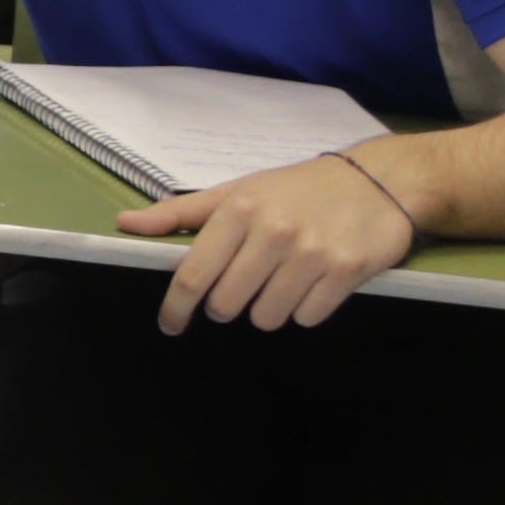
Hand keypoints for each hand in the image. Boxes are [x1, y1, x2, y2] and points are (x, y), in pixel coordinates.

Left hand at [118, 148, 417, 333]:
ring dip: (268, 310)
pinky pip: (307, 318)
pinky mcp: (347, 271)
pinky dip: (304, 310)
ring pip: (267, 317)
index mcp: (239, 210)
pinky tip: (312, 286)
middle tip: (241, 290)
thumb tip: (126, 224)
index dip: (176, 308)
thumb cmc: (297, 188)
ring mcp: (312, 253)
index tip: (170, 324)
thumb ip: (180, 213)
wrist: (379, 180)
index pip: (194, 275)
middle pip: (227, 304)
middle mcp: (274, 231)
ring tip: (281, 283)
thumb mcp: (237, 190)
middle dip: (227, 306)